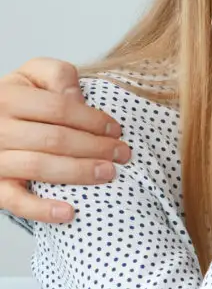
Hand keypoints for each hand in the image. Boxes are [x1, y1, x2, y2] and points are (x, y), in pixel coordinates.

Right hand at [0, 59, 132, 223]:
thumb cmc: (20, 102)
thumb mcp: (34, 76)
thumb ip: (57, 75)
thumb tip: (77, 96)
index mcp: (8, 97)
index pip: (58, 108)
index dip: (92, 120)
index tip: (116, 129)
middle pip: (53, 139)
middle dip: (95, 147)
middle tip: (122, 154)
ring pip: (38, 167)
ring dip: (78, 172)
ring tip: (109, 173)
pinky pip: (14, 201)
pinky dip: (41, 209)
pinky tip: (69, 212)